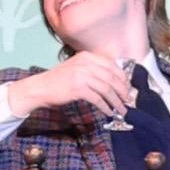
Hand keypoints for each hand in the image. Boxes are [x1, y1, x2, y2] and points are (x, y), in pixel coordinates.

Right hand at [4, 52, 136, 123]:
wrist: (40, 87)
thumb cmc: (59, 80)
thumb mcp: (77, 68)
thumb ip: (93, 70)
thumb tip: (115, 81)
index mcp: (87, 56)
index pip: (112, 66)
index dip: (123, 78)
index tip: (128, 88)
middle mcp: (86, 63)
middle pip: (112, 78)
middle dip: (123, 91)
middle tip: (129, 101)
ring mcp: (81, 75)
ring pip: (107, 89)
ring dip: (117, 101)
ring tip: (122, 110)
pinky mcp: (78, 88)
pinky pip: (98, 99)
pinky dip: (106, 107)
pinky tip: (108, 113)